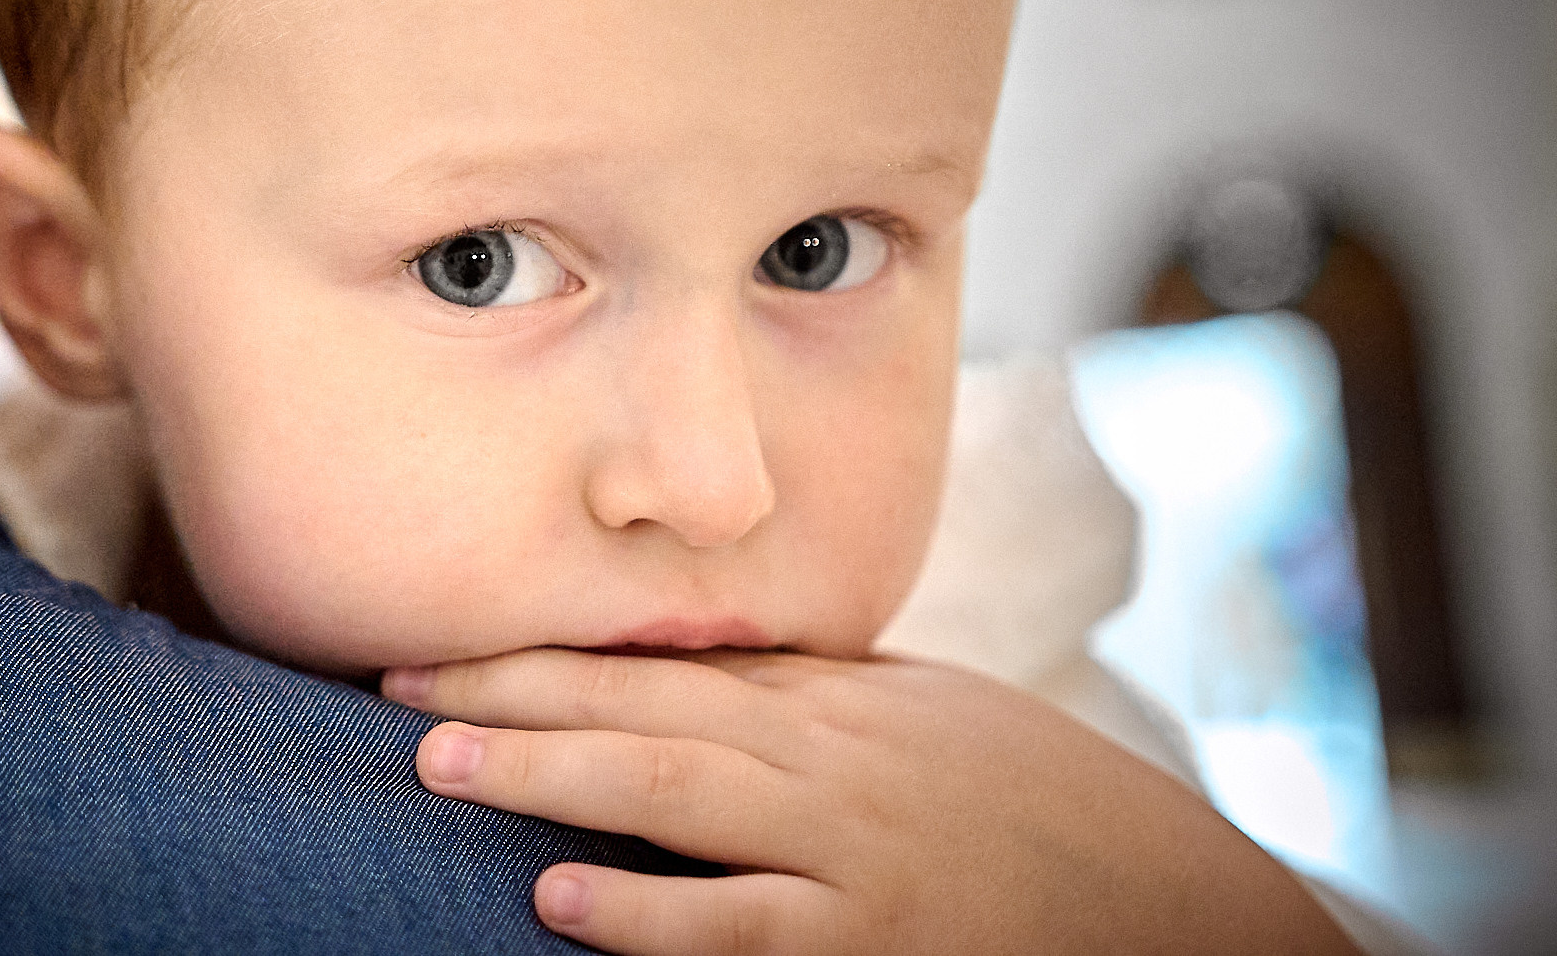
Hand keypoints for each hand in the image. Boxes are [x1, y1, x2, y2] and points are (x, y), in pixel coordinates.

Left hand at [383, 649, 1359, 954]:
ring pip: (672, 794)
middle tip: (395, 685)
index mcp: (836, 699)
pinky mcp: (873, 945)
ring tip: (437, 764)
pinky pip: (741, 928)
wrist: (1175, 904)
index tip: (441, 644)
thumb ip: (819, 695)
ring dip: (548, 773)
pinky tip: (559, 903)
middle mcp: (826, 758)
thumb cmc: (1039, 806)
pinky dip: (648, 914)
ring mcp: (848, 851)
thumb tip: (708, 671)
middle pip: (643, 706)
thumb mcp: (930, 720)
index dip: (543, 652)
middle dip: (513, 692)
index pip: (660, 660)